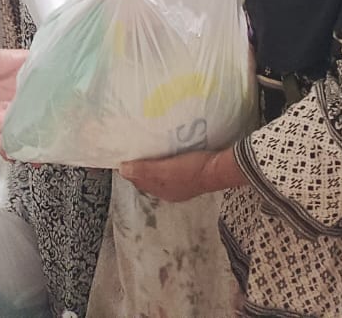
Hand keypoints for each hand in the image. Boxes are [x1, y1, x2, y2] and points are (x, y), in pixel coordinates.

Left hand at [120, 148, 243, 202]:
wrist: (220, 168)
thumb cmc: (192, 169)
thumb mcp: (165, 170)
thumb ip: (144, 171)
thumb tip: (122, 170)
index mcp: (162, 191)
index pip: (140, 181)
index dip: (130, 169)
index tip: (124, 155)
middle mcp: (171, 191)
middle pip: (149, 179)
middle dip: (140, 168)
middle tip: (133, 150)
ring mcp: (183, 184)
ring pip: (161, 175)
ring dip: (153, 165)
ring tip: (148, 150)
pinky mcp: (192, 175)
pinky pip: (172, 170)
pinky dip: (165, 163)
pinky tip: (167, 154)